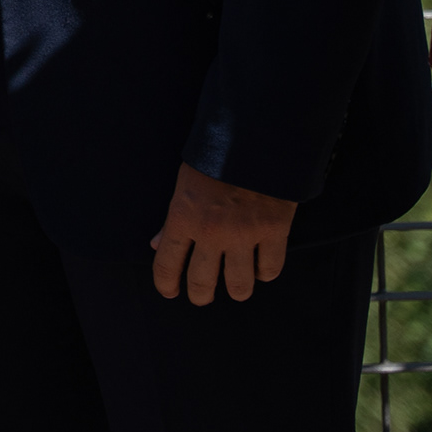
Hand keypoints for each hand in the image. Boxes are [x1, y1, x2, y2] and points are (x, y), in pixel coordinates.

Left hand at [150, 164, 294, 303]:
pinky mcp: (274, 232)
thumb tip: (157, 245)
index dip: (166, 284)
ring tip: (236, 285)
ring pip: (238, 286)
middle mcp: (212, 232)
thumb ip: (172, 219)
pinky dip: (264, 272)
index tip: (170, 291)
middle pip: (202, 284)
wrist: (256, 136)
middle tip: (202, 295)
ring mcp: (244, 235)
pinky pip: (269, 270)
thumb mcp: (184, 183)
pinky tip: (259, 266)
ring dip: (236, 289)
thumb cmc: (216, 157)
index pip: (166, 264)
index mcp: (183, 217)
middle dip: (200, 295)